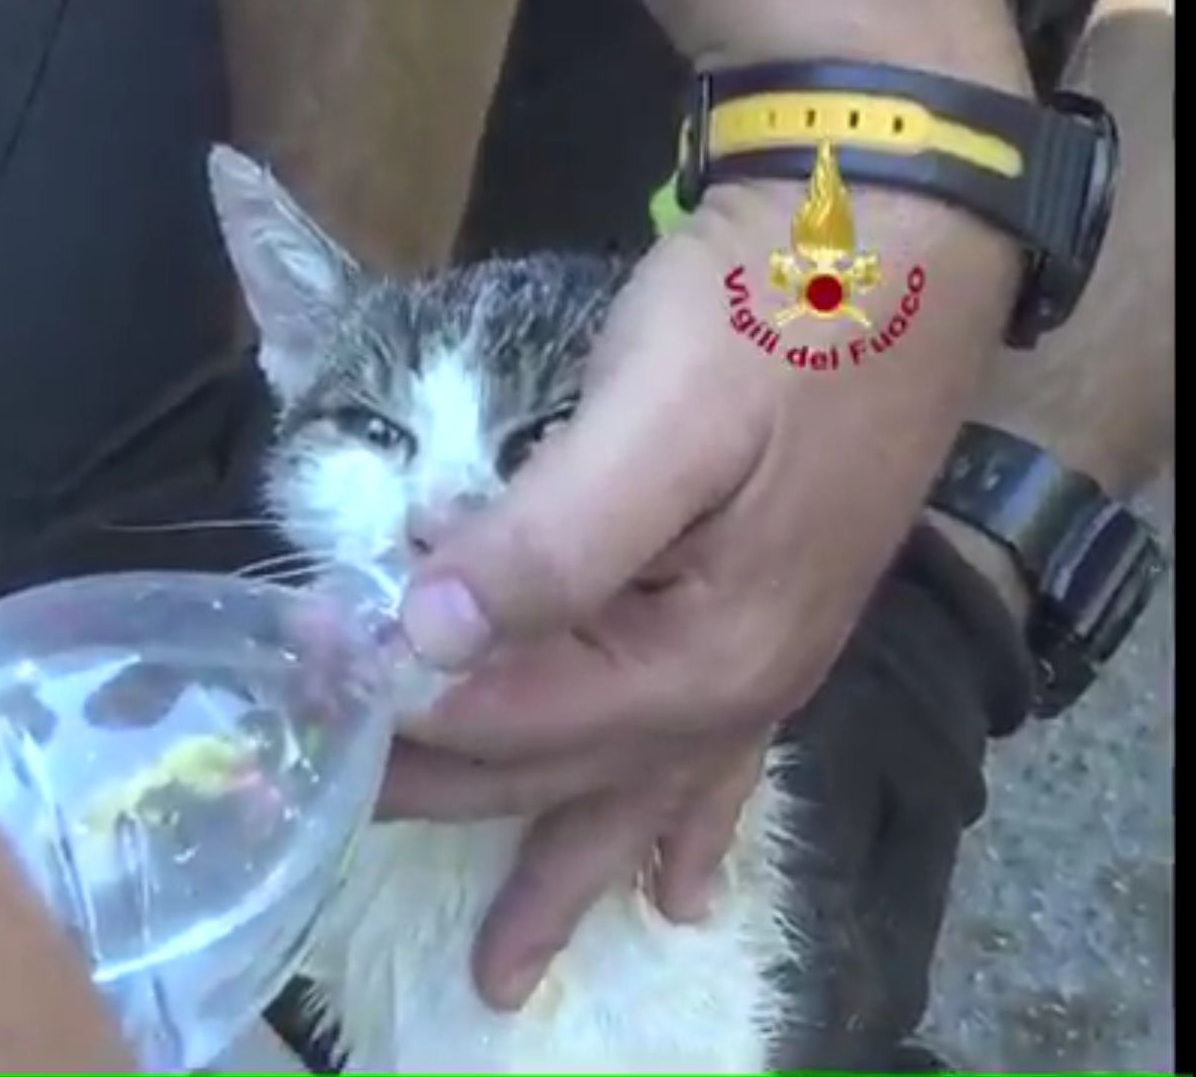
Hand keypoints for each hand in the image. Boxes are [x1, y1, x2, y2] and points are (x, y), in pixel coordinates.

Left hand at [386, 178, 1021, 1009]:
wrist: (901, 236)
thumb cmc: (771, 313)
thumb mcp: (660, 413)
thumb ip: (548, 539)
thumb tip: (424, 633)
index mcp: (700, 653)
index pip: (511, 711)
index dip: (398, 697)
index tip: (302, 667)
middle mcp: (735, 689)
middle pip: (556, 770)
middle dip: (443, 791)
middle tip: (335, 809)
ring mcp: (764, 666)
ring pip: (632, 796)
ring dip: (564, 874)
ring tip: (507, 967)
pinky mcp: (771, 625)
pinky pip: (717, 768)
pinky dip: (683, 830)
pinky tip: (678, 889)